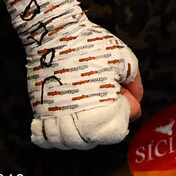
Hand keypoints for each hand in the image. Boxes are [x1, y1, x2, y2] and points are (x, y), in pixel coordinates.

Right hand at [0, 0, 142, 149]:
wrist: (55, 33)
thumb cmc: (92, 45)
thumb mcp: (125, 59)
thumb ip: (134, 83)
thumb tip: (137, 101)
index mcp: (100, 110)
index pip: (116, 132)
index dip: (123, 114)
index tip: (123, 96)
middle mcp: (75, 120)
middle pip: (93, 140)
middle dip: (104, 123)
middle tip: (107, 95)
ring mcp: (54, 118)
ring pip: (69, 142)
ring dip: (81, 131)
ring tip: (89, 106)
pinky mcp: (38, 112)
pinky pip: (47, 136)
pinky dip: (57, 134)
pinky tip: (68, 117)